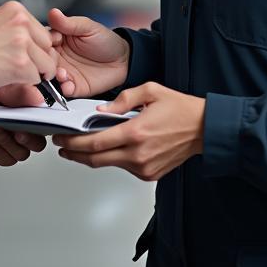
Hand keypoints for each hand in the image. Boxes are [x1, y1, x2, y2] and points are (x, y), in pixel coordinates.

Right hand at [0, 1, 56, 93]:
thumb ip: (14, 30)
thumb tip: (34, 43)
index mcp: (15, 10)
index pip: (41, 30)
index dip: (35, 46)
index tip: (29, 54)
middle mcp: (21, 22)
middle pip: (47, 45)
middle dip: (38, 59)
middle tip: (23, 66)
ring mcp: (22, 42)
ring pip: (46, 63)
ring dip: (34, 72)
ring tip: (14, 73)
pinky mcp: (20, 64)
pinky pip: (36, 78)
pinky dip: (26, 82)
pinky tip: (9, 78)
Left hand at [0, 84, 47, 165]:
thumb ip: (18, 91)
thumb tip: (39, 99)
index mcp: (27, 109)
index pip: (46, 121)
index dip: (47, 123)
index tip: (38, 119)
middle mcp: (21, 127)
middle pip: (38, 142)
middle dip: (28, 138)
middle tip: (17, 130)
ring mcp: (8, 141)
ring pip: (21, 152)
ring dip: (6, 141)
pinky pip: (4, 158)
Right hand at [47, 7, 129, 98]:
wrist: (123, 60)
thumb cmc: (105, 40)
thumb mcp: (88, 27)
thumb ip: (69, 23)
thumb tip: (53, 13)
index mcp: (59, 38)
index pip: (43, 40)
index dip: (44, 42)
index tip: (52, 41)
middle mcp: (59, 56)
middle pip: (43, 59)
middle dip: (45, 61)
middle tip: (52, 60)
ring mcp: (65, 72)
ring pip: (51, 76)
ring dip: (53, 76)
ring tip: (61, 73)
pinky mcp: (74, 86)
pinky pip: (63, 90)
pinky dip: (63, 88)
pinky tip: (68, 83)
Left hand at [52, 82, 204, 181]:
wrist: (204, 129)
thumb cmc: (181, 109)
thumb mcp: (150, 91)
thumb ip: (121, 99)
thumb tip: (100, 111)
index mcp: (135, 133)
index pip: (94, 142)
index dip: (73, 142)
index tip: (61, 138)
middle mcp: (138, 155)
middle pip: (95, 159)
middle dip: (74, 153)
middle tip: (62, 146)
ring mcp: (144, 168)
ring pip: (108, 164)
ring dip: (93, 156)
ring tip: (82, 145)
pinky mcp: (149, 175)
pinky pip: (123, 167)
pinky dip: (113, 158)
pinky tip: (110, 148)